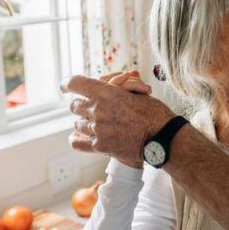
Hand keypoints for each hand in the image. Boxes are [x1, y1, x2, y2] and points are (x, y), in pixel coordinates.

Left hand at [61, 74, 175, 166]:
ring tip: (99, 124)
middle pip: (75, 105)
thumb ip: (118, 90)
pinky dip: (78, 138)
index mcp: (107, 92)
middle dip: (83, 104)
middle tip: (94, 107)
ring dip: (85, 122)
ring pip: (77, 123)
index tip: (65, 86)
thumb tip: (108, 86)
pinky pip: (77, 142)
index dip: (68, 83)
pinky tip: (84, 136)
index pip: (75, 83)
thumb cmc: (155, 113)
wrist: (164, 137)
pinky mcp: (100, 146)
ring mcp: (97, 129)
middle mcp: (97, 110)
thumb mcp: (138, 93)